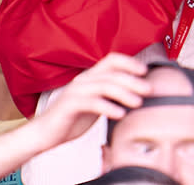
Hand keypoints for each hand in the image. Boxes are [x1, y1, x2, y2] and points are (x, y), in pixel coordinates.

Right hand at [28, 53, 149, 150]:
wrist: (44, 134)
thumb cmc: (71, 119)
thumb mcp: (95, 104)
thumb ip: (111, 97)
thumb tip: (137, 95)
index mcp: (90, 77)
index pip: (112, 60)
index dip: (129, 63)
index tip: (145, 71)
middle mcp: (83, 80)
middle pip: (112, 72)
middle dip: (133, 80)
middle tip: (149, 90)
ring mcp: (76, 91)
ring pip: (104, 85)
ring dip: (124, 93)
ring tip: (138, 103)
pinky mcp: (70, 105)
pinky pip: (92, 103)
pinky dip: (109, 107)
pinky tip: (120, 114)